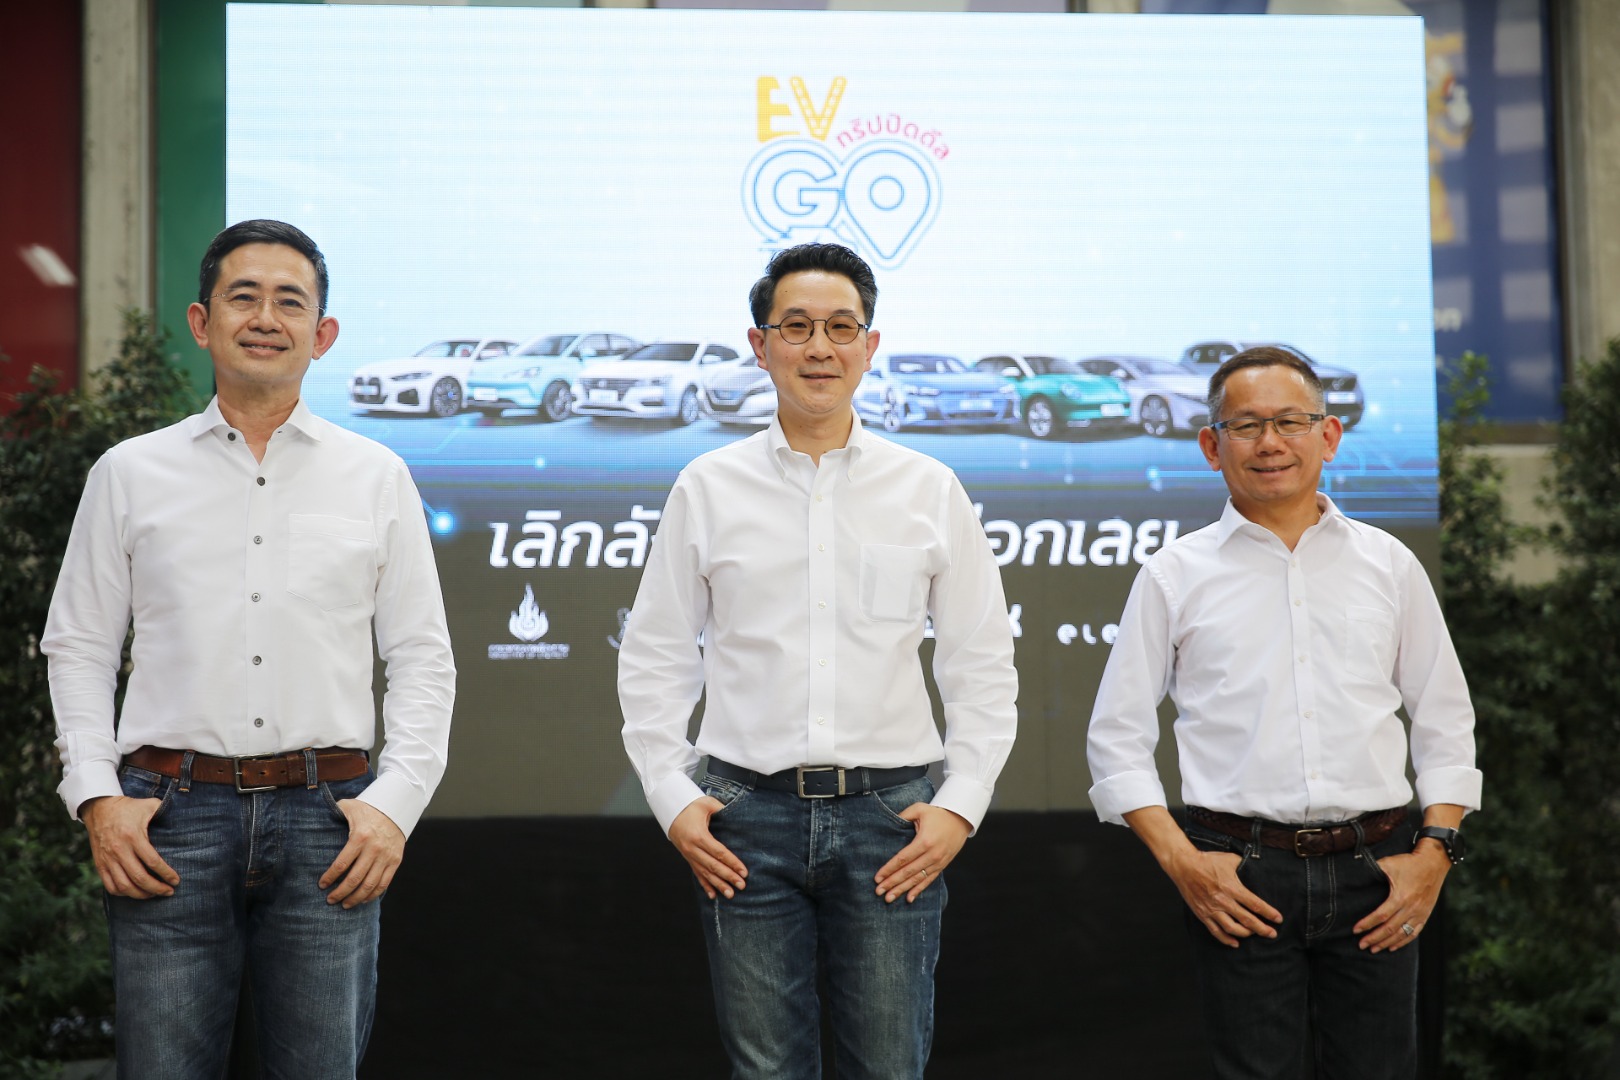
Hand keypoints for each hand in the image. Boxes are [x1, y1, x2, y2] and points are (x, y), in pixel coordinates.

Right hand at [81, 795, 179, 898]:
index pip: (153, 862)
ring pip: (124, 886)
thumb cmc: (129, 808)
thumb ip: (166, 812)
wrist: (99, 808)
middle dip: (157, 888)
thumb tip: (184, 820)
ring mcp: (108, 859)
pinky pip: (110, 886)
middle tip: (169, 892)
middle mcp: (119, 850)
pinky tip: (135, 892)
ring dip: (141, 895)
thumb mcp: (149, 805)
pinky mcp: (100, 864)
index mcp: (133, 837)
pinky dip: (123, 893)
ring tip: (154, 894)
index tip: (176, 881)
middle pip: (139, 878)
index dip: (166, 874)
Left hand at [319, 800, 405, 908]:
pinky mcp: (395, 861)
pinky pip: (384, 883)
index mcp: (360, 837)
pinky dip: (372, 895)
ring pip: (370, 885)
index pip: (341, 864)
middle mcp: (374, 849)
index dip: (329, 878)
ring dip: (355, 898)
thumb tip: (311, 819)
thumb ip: (332, 813)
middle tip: (330, 900)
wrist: (396, 807)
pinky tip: (362, 899)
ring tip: (345, 904)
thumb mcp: (348, 807)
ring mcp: (386, 856)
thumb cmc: (367, 809)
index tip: (322, 885)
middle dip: (340, 893)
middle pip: (355, 879)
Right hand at [670, 797, 747, 899]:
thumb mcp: (706, 804)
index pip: (719, 852)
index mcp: (699, 836)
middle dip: (728, 877)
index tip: (744, 871)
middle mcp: (692, 848)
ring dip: (718, 885)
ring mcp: (689, 855)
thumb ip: (722, 810)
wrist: (670, 810)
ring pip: (705, 873)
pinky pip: (697, 874)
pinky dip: (705, 885)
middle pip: (713, 866)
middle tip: (742, 885)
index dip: (732, 863)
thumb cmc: (690, 806)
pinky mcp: (687, 858)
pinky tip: (713, 895)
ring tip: (731, 895)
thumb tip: (739, 816)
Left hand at [874, 804, 970, 903]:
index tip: (877, 878)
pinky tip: (909, 898)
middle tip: (878, 891)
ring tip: (889, 898)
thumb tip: (889, 823)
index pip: (902, 859)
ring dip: (902, 889)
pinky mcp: (942, 866)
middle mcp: (932, 855)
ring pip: (917, 879)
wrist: (961, 819)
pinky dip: (918, 890)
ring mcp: (938, 862)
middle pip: (908, 872)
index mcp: (924, 841)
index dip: (889, 869)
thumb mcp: (919, 809)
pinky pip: (929, 880)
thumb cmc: (938, 813)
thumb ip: (903, 816)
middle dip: (892, 883)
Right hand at [1162, 845, 1282, 947]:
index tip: (1278, 919)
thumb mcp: (1229, 859)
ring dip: (1246, 934)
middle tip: (1272, 933)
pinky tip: (1235, 943)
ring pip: (1232, 928)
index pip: (1255, 904)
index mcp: (1231, 887)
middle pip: (1247, 920)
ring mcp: (1211, 909)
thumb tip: (1258, 868)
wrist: (1183, 866)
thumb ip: (1244, 865)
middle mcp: (1222, 900)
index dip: (1269, 913)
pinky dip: (1226, 939)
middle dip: (1262, 928)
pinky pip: (1216, 931)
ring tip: (1254, 934)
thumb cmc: (1207, 861)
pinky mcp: (1203, 914)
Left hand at [1354, 845, 1449, 952]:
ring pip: (1401, 934)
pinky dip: (1402, 942)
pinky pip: (1414, 933)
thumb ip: (1372, 870)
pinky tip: (1392, 947)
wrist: (1433, 863)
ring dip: (1386, 943)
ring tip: (1374, 949)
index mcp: (1400, 897)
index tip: (1355, 930)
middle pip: (1389, 928)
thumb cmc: (1408, 863)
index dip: (1367, 924)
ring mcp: (1419, 913)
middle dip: (1374, 938)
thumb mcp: (1388, 863)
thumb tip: (1354, 872)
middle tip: (1361, 945)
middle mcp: (1411, 908)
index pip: (1380, 916)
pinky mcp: (1425, 915)